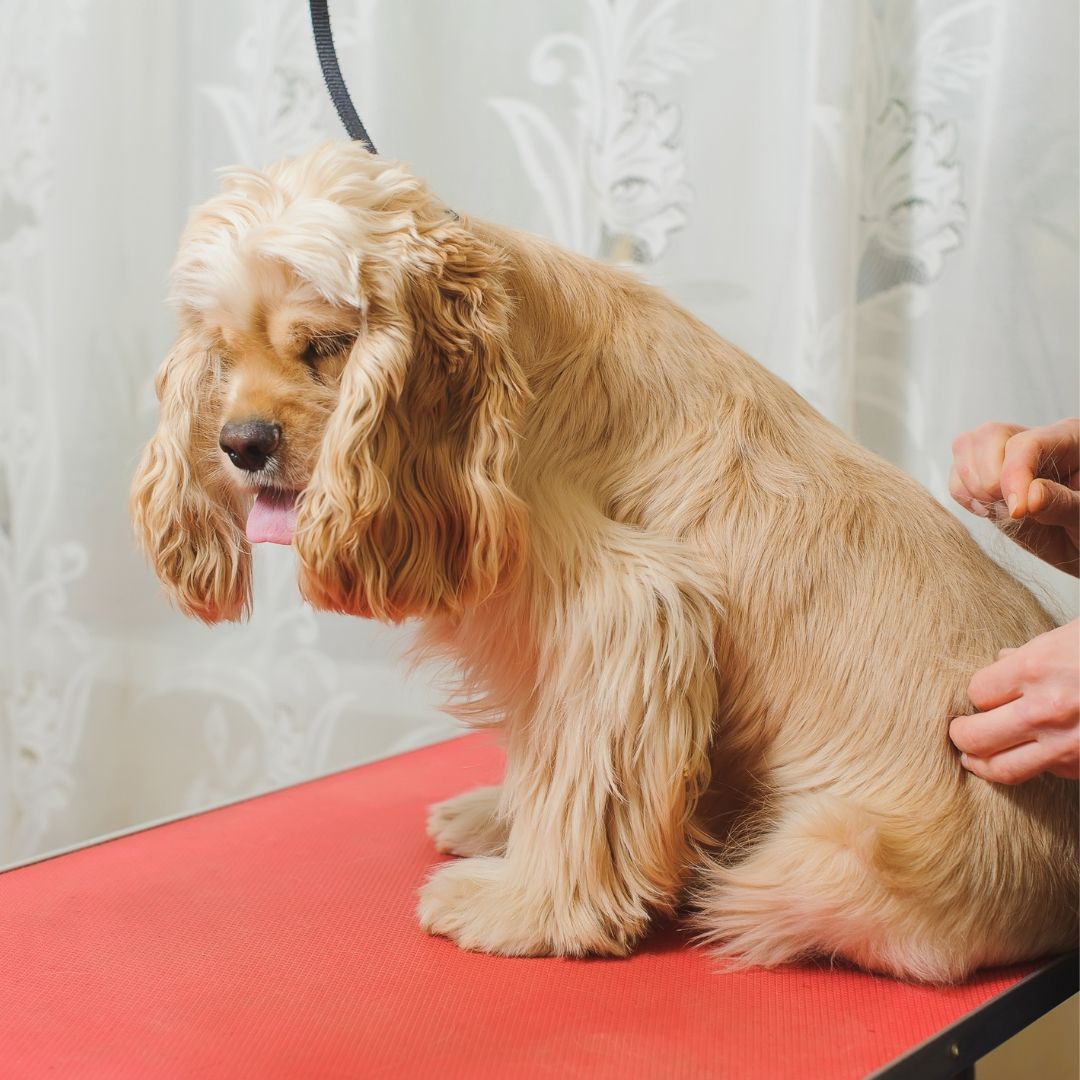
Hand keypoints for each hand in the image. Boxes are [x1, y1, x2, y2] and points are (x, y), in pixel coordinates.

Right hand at [949, 418, 1079, 574]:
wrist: (1077, 547)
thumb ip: (1062, 503)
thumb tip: (1029, 496)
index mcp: (1070, 439)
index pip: (1027, 444)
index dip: (1014, 475)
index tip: (1019, 511)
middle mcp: (1034, 440)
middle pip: (989, 435)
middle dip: (990, 477)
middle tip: (1010, 510)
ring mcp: (1005, 456)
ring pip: (966, 447)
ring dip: (973, 486)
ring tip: (1001, 511)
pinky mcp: (984, 476)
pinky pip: (956, 475)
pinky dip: (963, 496)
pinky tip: (989, 511)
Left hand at [951, 620, 1079, 784]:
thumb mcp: (1070, 636)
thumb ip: (1032, 653)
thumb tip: (1002, 660)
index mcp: (1037, 668)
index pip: (977, 692)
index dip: (977, 695)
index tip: (981, 695)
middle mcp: (1047, 709)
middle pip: (976, 736)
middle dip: (961, 735)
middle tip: (959, 733)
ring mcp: (1069, 744)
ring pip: (1003, 769)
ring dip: (982, 764)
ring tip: (974, 758)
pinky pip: (1049, 773)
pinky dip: (1037, 767)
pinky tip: (1032, 756)